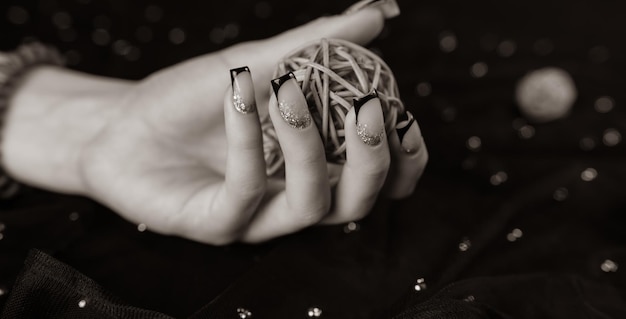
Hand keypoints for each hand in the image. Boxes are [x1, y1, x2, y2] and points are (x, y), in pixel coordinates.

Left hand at [3, 5, 426, 243]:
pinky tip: (237, 93)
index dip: (404, 154)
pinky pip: (246, 192)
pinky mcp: (217, 226)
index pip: (379, 175)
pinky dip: (247, 139)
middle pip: (358, 202)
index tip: (402, 111)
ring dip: (310, 146)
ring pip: (312, 206)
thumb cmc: (192, 100)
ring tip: (287, 89)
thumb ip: (315, 45)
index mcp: (316, 164)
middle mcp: (294, 196)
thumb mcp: (255, 64)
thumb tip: (379, 13)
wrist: (120, 126)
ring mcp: (258, 217)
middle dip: (372, 160)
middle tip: (366, 110)